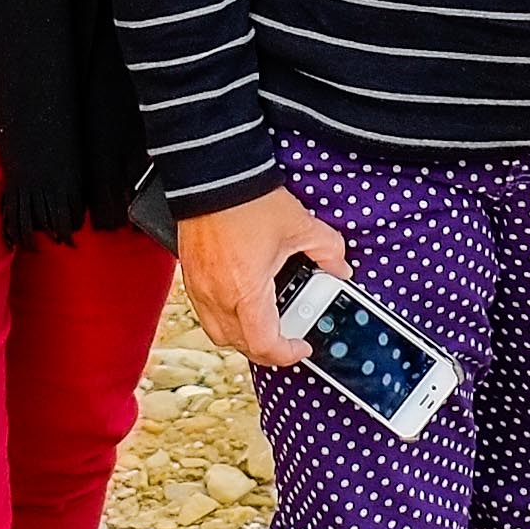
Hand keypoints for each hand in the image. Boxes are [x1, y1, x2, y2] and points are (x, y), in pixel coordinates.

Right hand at [176, 183, 348, 369]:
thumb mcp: (300, 225)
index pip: (264, 345)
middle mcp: (218, 295)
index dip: (286, 354)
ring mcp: (200, 287)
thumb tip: (340, 267)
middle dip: (266, 348)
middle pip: (239, 344)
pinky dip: (225, 315)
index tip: (301, 347)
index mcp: (246, 291)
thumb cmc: (248, 200)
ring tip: (264, 322)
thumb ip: (327, 250)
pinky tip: (241, 298)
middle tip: (286, 338)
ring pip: (218, 331)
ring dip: (242, 335)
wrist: (212, 174)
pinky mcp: (190, 274)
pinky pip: (205, 310)